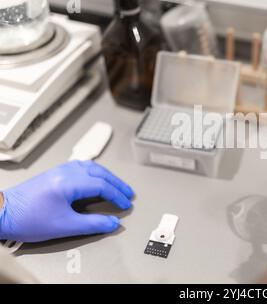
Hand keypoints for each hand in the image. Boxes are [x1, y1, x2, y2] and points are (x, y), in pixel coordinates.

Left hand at [0, 161, 133, 241]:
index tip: (124, 204)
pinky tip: (97, 178)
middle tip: (128, 193)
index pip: (101, 185)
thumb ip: (92, 224)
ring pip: (91, 166)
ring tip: (117, 185)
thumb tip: (111, 222)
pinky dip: (95, 172)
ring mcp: (59, 171)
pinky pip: (81, 166)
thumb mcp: (64, 226)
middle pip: (100, 172)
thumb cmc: (27, 219)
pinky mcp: (54, 173)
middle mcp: (65, 172)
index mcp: (68, 182)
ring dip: (107, 175)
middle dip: (117, 183)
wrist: (2, 213)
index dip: (117, 195)